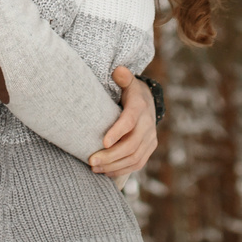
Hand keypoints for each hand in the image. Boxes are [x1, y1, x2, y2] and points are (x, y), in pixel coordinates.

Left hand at [89, 66, 157, 180]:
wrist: (148, 103)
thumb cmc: (130, 93)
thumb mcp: (127, 82)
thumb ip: (122, 77)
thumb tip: (118, 70)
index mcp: (140, 107)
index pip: (130, 121)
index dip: (118, 132)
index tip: (103, 142)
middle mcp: (148, 125)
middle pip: (131, 145)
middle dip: (110, 155)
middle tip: (91, 161)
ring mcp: (150, 139)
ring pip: (134, 158)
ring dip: (113, 165)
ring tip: (94, 167)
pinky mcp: (149, 149)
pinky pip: (137, 164)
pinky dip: (121, 170)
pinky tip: (105, 171)